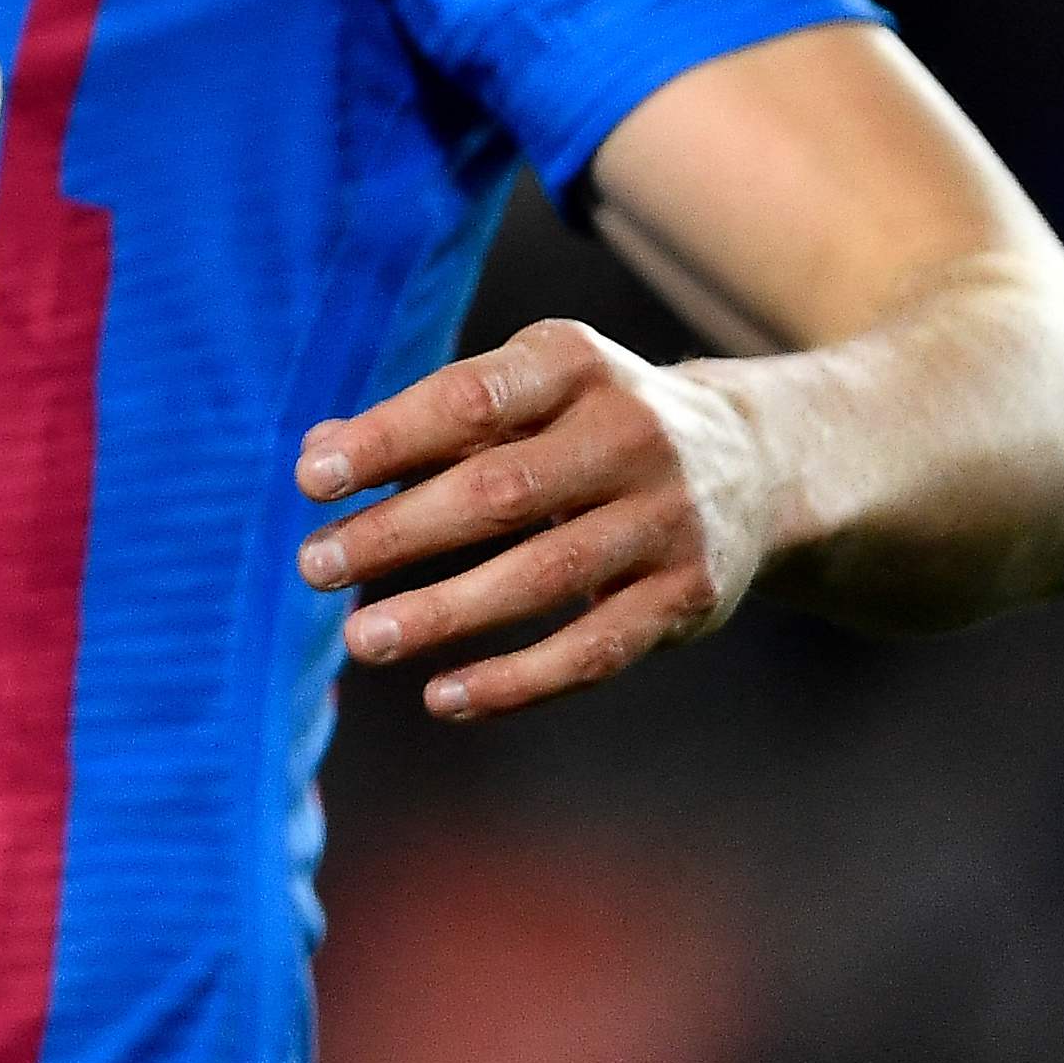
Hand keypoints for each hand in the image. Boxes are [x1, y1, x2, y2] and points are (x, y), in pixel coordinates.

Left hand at [293, 318, 788, 718]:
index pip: (469, 399)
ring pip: (544, 576)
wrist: (753, 465)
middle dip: (396, 533)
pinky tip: (441, 698)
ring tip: (361, 638)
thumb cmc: (583, 425)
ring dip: (443, 613)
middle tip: (314, 566)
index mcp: (574, 364)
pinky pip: (594, 650)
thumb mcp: (521, 395)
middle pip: (498, 492)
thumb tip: (316, 453)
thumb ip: (422, 423)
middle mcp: (631, 434)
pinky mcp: (688, 595)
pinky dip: (516, 681)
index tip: (310, 480)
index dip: (386, 440)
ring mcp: (667, 519)